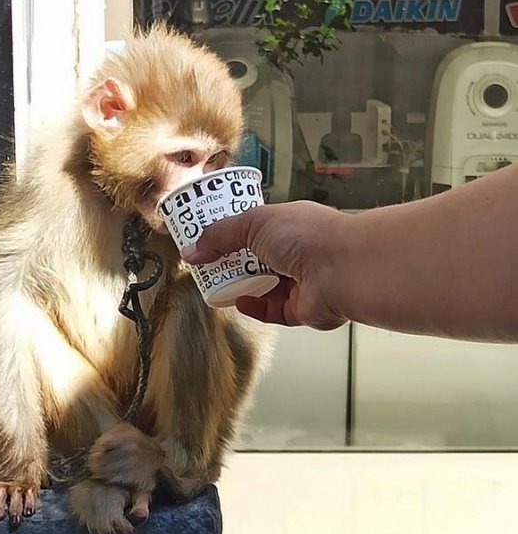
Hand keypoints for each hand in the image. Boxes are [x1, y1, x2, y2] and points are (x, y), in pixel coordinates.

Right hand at [181, 201, 347, 329]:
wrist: (342, 269)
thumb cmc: (307, 236)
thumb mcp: (254, 222)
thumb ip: (220, 236)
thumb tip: (193, 251)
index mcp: (289, 224)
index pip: (258, 228)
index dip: (234, 233)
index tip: (210, 240)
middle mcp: (298, 252)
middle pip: (259, 259)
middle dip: (235, 262)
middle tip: (208, 266)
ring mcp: (302, 281)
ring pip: (266, 285)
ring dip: (244, 285)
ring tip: (218, 284)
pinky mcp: (304, 309)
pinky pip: (275, 311)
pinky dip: (257, 307)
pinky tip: (241, 302)